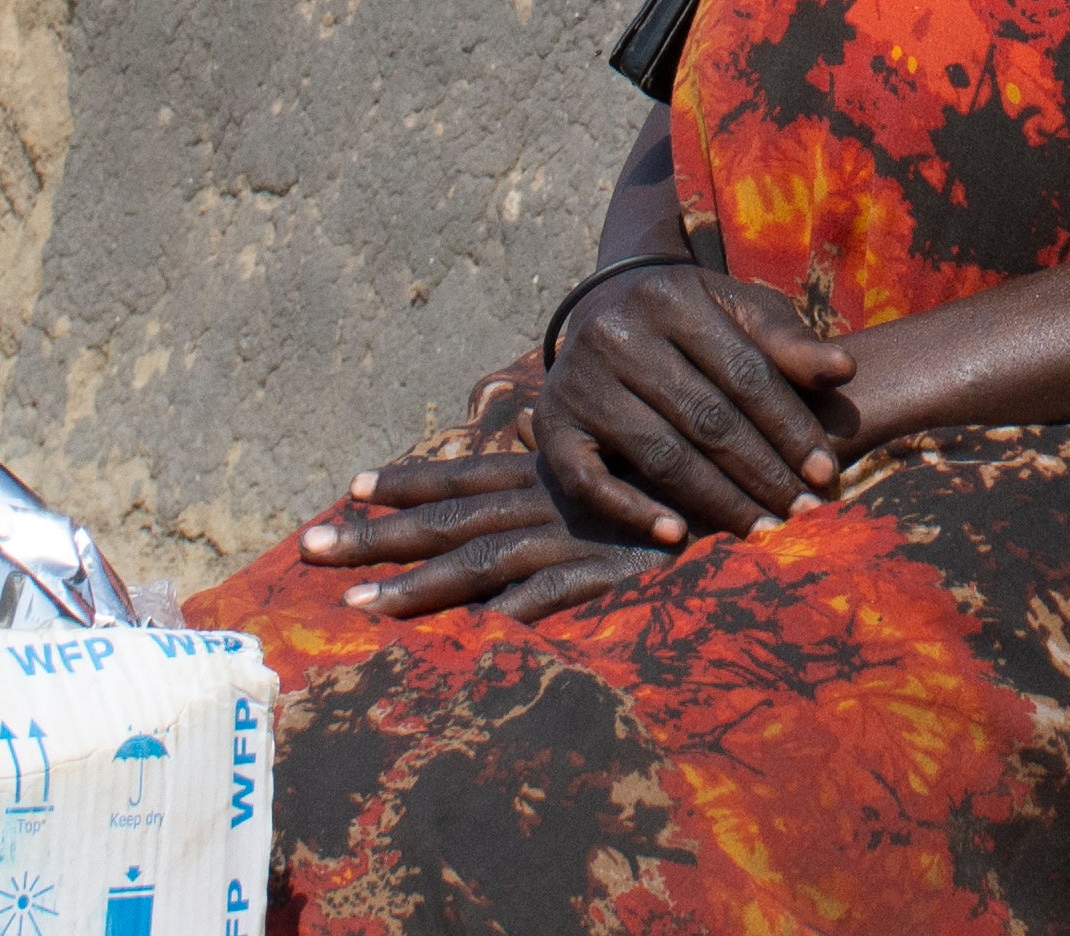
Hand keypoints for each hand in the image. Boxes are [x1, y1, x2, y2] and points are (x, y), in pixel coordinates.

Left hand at [299, 448, 666, 623]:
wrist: (761, 479)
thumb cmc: (692, 476)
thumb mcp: (623, 462)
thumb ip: (573, 457)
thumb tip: (533, 432)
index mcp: (551, 474)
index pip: (465, 475)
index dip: (408, 479)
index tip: (348, 487)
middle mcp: (551, 499)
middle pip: (450, 519)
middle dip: (378, 536)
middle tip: (308, 549)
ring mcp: (576, 537)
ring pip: (481, 562)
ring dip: (418, 587)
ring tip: (357, 609)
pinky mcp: (612, 574)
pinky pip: (553, 599)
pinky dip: (516, 614)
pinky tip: (474, 637)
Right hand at [537, 263, 859, 549]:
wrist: (603, 315)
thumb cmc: (692, 322)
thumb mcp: (739, 312)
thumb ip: (788, 342)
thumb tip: (843, 370)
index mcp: (671, 296)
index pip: (745, 373)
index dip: (790, 428)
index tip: (826, 474)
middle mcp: (617, 334)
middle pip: (706, 418)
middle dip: (763, 473)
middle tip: (803, 516)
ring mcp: (577, 381)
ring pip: (660, 455)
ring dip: (718, 502)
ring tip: (762, 532)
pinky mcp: (550, 427)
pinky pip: (591, 482)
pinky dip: (634, 513)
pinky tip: (678, 538)